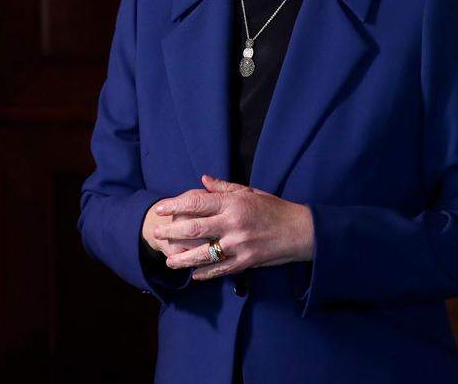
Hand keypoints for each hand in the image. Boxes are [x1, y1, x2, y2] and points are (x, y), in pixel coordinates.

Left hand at [151, 174, 314, 280]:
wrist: (300, 230)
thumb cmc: (274, 208)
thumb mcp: (251, 192)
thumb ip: (224, 188)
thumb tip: (202, 180)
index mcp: (233, 204)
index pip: (196, 203)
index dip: (174, 206)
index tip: (160, 209)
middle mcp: (233, 224)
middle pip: (193, 229)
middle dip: (172, 232)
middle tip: (157, 235)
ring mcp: (239, 245)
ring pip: (202, 254)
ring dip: (182, 259)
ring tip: (169, 261)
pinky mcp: (246, 262)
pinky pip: (220, 270)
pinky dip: (205, 274)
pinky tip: (194, 275)